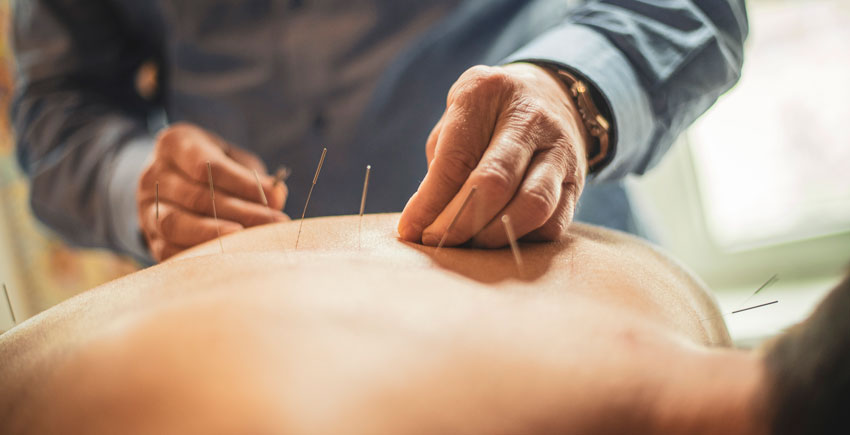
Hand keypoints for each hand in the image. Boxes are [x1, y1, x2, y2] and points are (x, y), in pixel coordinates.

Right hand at [137, 123, 287, 260]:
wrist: (174, 180)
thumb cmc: (214, 166)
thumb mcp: (232, 159)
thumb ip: (252, 176)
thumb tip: (277, 197)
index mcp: (174, 144)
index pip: (206, 167)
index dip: (242, 183)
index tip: (275, 196)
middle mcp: (153, 175)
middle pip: (196, 198)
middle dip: (241, 213)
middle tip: (275, 223)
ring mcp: (146, 208)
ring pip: (176, 225)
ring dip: (217, 236)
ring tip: (250, 241)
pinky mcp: (151, 238)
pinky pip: (169, 251)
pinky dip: (200, 256)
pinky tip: (230, 257)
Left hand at [398, 63, 589, 247]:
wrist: (550, 96)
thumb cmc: (485, 118)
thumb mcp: (455, 122)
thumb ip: (440, 167)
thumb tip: (421, 224)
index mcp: (486, 92)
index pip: (456, 157)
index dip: (431, 201)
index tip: (411, 230)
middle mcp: (530, 117)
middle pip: (495, 182)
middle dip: (459, 222)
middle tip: (437, 242)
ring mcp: (561, 149)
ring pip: (532, 205)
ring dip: (494, 236)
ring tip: (469, 245)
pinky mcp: (578, 181)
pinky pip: (553, 223)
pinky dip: (523, 239)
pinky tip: (500, 239)